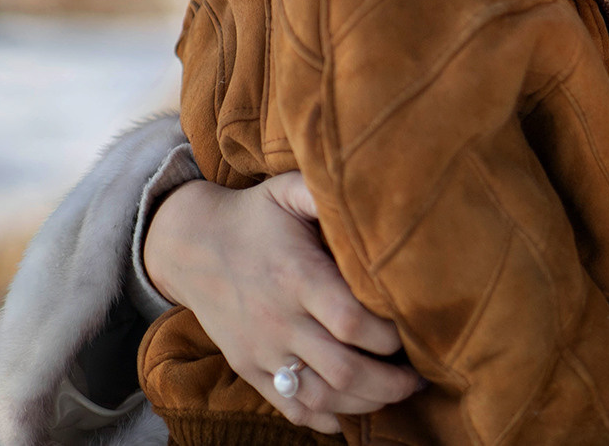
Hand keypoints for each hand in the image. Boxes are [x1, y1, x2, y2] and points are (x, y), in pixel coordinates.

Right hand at [144, 172, 425, 432]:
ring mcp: (261, 351)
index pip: (352, 322)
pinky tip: (350, 414)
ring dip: (366, 404)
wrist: (189, 245)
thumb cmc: (254, 215)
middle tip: (419, 378)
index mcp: (297, 277)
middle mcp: (279, 320)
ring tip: (395, 394)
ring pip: (321, 397)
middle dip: (391, 382)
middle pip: (344, 370)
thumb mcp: (288, 191)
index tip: (415, 331)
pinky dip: (323, 420)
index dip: (390, 336)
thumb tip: (377, 188)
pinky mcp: (247, 368)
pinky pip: (289, 407)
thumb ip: (326, 193)